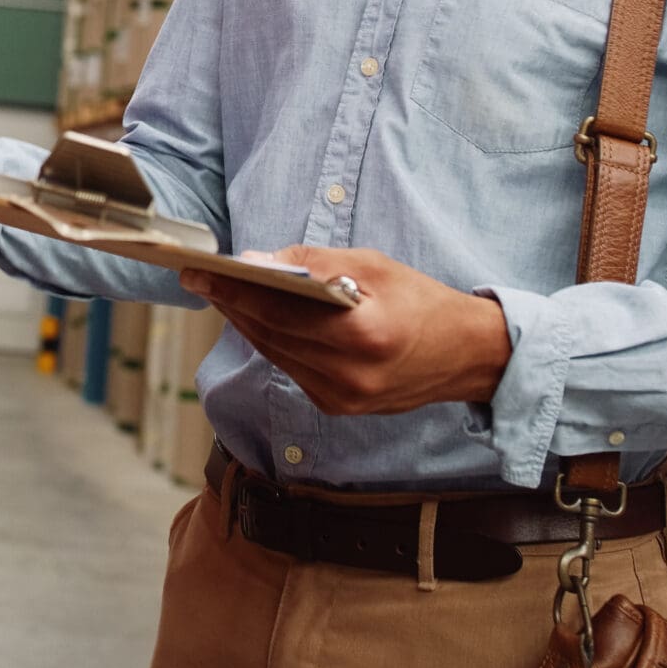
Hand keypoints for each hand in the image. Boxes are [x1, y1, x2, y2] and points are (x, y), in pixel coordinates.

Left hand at [180, 246, 513, 416]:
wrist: (467, 357)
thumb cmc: (421, 302)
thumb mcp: (373, 265)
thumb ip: (313, 262)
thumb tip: (257, 260)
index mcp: (363, 336)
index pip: (280, 312)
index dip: (234, 291)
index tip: (199, 272)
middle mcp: (349, 376)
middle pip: (270, 335)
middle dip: (231, 303)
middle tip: (199, 277)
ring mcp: (342, 399)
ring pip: (274, 354)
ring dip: (244, 322)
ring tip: (220, 292)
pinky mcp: (338, 408)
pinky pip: (290, 368)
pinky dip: (270, 341)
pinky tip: (254, 318)